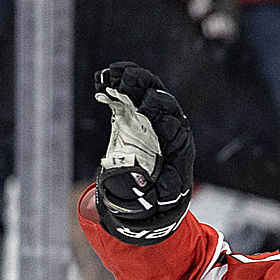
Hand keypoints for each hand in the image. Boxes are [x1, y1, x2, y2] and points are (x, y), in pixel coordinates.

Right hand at [94, 62, 194, 244]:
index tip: (145, 111)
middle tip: (126, 87)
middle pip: (164, 103)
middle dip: (147, 94)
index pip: (176, 129)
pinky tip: (101, 79)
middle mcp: (168, 129)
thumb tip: (141, 175)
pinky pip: (129, 92)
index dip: (163, 120)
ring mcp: (152, 118)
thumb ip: (147, 191)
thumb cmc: (153, 201)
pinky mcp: (134, 112)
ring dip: (131, 81)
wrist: (145, 196)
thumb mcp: (151, 203)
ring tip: (111, 76)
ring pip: (148, 91)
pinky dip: (116, 82)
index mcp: (178, 150)